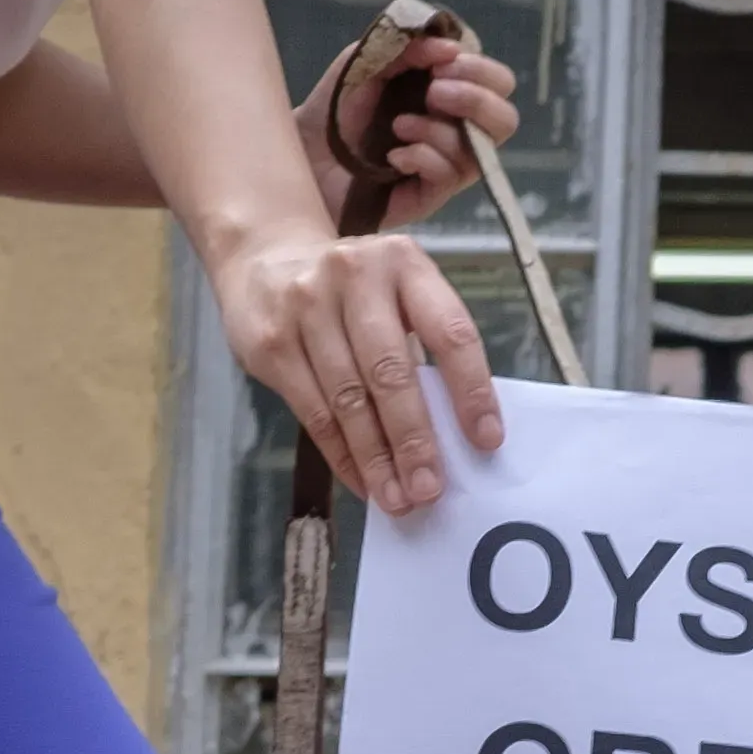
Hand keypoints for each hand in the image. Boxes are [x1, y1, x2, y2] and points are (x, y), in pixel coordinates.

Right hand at [216, 228, 501, 512]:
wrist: (265, 254)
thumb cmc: (357, 292)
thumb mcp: (400, 295)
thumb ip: (429, 349)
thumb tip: (459, 438)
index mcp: (405, 264)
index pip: (450, 333)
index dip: (472, 391)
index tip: (487, 441)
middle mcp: (353, 276)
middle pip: (390, 372)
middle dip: (414, 439)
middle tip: (430, 490)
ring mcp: (305, 306)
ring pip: (348, 398)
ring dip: (376, 458)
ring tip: (398, 499)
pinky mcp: (269, 340)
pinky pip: (313, 411)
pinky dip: (341, 453)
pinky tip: (363, 482)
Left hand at [296, 28, 515, 231]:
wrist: (301, 151)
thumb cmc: (334, 108)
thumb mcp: (366, 61)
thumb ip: (405, 48)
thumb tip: (449, 48)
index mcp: (448, 94)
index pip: (497, 83)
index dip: (479, 70)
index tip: (442, 63)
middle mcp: (456, 131)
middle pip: (506, 120)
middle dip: (475, 99)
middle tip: (435, 93)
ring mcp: (446, 167)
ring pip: (478, 149)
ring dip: (438, 129)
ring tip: (398, 126)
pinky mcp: (430, 197)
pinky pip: (450, 176)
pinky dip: (423, 157)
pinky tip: (392, 158)